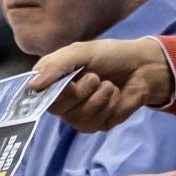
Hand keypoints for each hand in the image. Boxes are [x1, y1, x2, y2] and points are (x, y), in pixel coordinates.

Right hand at [29, 37, 174, 132]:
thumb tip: (32, 85)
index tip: (62, 83)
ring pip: (76, 118)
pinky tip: (114, 94)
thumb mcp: (81, 52)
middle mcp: (62, 99)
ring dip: (97, 98)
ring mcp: (78, 114)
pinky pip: (94, 123)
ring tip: (108, 84)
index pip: (35, 94)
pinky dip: (107, 106)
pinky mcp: (96, 124)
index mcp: (54, 79)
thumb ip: (56, 66)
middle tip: (95, 77)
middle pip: (56, 107)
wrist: (142, 67)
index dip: (45, 92)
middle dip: (78, 92)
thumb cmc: (111, 55)